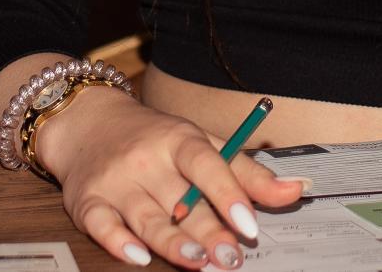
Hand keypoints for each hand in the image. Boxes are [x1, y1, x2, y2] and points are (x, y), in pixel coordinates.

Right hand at [37, 87, 305, 268]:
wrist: (89, 124)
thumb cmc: (155, 139)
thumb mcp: (202, 142)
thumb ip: (247, 171)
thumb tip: (294, 191)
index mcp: (179, 139)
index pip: (207, 164)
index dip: (229, 194)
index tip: (249, 224)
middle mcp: (147, 159)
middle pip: (180, 201)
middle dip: (207, 231)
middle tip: (231, 258)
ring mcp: (116, 181)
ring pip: (146, 217)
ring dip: (172, 242)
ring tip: (197, 260)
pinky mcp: (87, 202)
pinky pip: (102, 225)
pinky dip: (118, 242)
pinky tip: (139, 257)